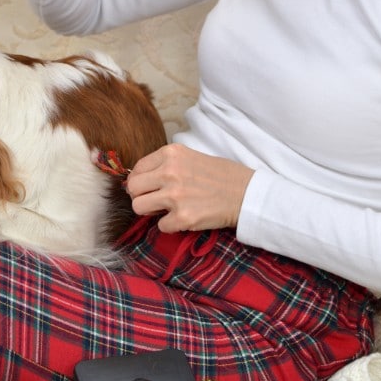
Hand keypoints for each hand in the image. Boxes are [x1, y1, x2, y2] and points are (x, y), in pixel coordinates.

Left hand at [126, 144, 254, 232]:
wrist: (247, 193)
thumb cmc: (221, 175)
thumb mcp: (191, 157)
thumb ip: (165, 165)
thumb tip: (139, 179)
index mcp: (171, 154)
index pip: (137, 169)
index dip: (140, 181)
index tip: (149, 187)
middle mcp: (169, 172)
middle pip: (132, 188)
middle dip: (141, 196)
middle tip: (155, 200)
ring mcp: (175, 195)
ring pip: (139, 207)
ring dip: (151, 211)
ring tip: (167, 209)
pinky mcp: (183, 217)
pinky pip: (160, 226)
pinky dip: (170, 225)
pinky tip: (185, 217)